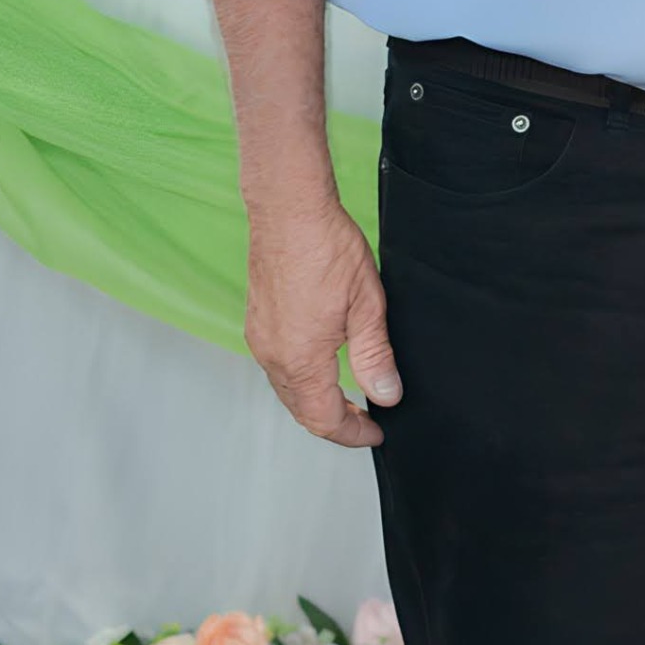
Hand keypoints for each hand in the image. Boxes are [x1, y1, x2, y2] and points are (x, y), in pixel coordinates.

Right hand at [244, 195, 401, 448]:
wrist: (289, 210)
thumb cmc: (326, 248)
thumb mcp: (367, 306)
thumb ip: (375, 357)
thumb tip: (386, 396)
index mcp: (301, 359)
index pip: (324, 419)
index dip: (352, 434)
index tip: (376, 434)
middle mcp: (273, 355)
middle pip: (301, 410)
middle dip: (334, 423)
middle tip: (366, 423)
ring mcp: (261, 338)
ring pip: (286, 390)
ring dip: (315, 403)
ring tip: (347, 401)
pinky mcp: (258, 321)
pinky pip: (277, 367)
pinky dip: (300, 380)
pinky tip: (320, 368)